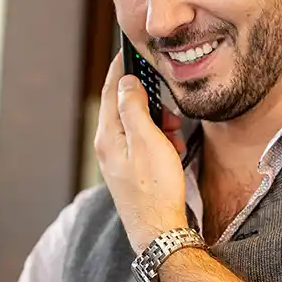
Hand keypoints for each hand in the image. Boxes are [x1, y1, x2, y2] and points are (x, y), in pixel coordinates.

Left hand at [95, 53, 188, 253]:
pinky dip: (158, 139)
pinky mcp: (129, 170)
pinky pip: (142, 142)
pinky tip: (172, 149)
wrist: (159, 232)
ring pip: (136, 124)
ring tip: (174, 132)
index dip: (124, 66)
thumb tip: (127, 82)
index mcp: (108, 135)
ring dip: (157, 122)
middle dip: (149, 99)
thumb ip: (134, 108)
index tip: (133, 49)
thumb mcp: (148, 142)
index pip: (112, 89)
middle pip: (124, 105)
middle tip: (168, 104)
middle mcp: (108, 145)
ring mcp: (117, 159)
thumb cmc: (156, 190)